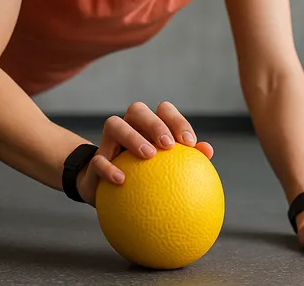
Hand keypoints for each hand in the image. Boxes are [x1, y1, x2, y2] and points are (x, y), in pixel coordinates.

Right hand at [76, 101, 212, 206]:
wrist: (110, 193)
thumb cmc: (147, 177)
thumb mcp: (168, 169)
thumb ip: (187, 159)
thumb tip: (208, 151)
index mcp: (148, 126)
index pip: (163, 110)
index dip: (177, 121)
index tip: (189, 144)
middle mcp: (128, 126)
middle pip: (137, 110)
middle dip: (154, 123)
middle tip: (168, 145)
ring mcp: (109, 141)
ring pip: (114, 124)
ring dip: (132, 136)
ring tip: (148, 154)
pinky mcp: (96, 161)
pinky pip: (98, 159)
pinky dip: (109, 167)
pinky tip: (122, 180)